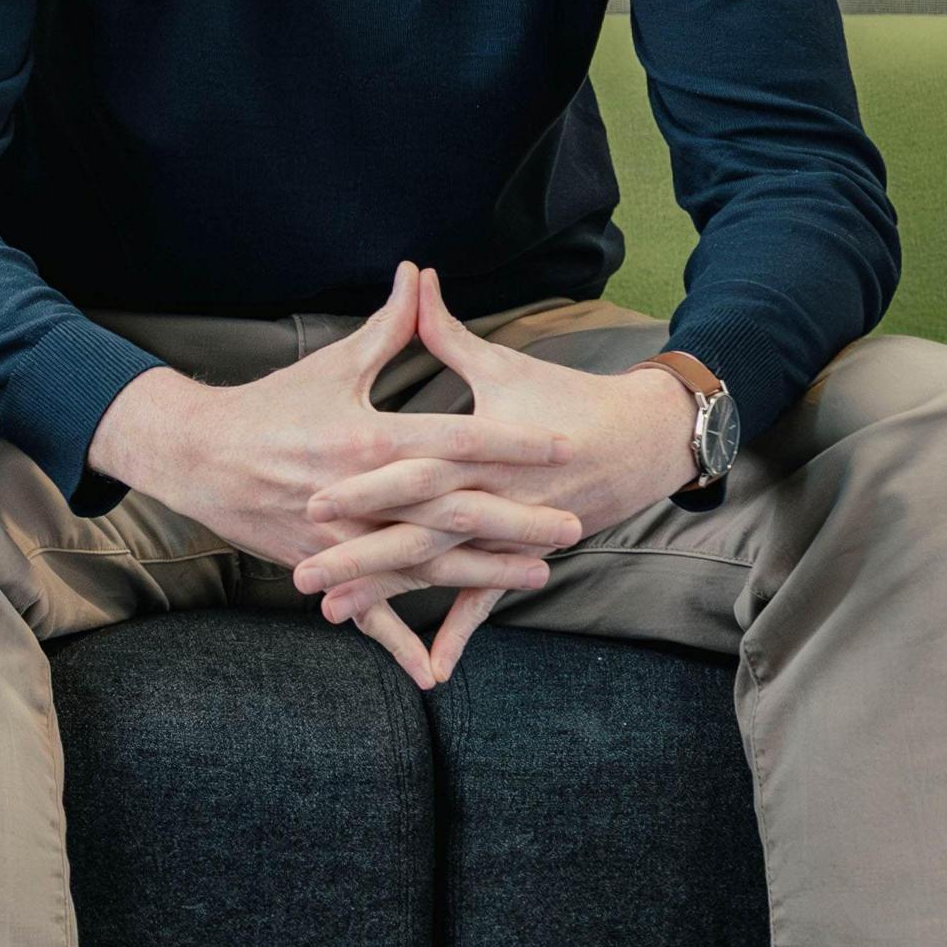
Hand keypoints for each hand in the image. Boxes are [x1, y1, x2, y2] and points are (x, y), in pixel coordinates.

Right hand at [87, 263, 575, 686]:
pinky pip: (364, 610)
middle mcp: (356, 493)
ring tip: (538, 575)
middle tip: (572, 526)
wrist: (193, 454)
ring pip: (420, 563)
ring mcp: (338, 537)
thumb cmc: (267, 405)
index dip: (509, 443)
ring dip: (480, 573)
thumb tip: (417, 272)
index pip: (450, 442)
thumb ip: (386, 327)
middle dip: (515, 521)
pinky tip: (434, 669)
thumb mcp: (331, 366)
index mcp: (364, 440)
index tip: (560, 444)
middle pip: (449, 510)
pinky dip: (396, 641)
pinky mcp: (318, 566)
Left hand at [298, 269, 694, 630]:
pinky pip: (484, 601)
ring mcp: (509, 532)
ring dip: (388, 595)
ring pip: (442, 570)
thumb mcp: (501, 365)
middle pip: (419, 529)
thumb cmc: (565, 397)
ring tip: (331, 612)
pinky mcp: (523, 556)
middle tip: (302, 572)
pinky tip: (427, 670)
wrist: (644, 440)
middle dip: (360, 554)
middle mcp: (493, 495)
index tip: (316, 498)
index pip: (417, 466)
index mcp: (483, 446)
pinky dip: (456, 631)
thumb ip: (443, 330)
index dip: (369, 484)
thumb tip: (415, 276)